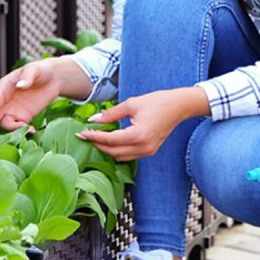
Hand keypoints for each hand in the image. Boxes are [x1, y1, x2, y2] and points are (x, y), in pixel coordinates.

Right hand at [0, 57, 91, 131]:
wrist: (53, 79)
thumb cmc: (40, 71)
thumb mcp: (34, 70)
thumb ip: (27, 77)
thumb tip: (21, 85)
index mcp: (4, 88)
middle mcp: (5, 101)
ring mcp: (13, 110)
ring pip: (6, 124)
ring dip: (12, 130)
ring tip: (27, 128)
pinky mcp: (23, 117)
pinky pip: (18, 127)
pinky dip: (23, 131)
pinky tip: (32, 130)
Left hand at [78, 87, 210, 160]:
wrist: (179, 106)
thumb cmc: (157, 102)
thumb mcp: (131, 104)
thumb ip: (111, 114)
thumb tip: (93, 120)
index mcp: (138, 135)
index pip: (110, 140)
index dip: (93, 137)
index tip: (80, 133)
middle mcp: (143, 147)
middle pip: (113, 152)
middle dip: (97, 144)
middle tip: (85, 136)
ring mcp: (147, 151)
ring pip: (120, 157)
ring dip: (106, 149)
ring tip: (95, 138)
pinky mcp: (149, 151)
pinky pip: (128, 156)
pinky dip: (117, 151)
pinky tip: (109, 141)